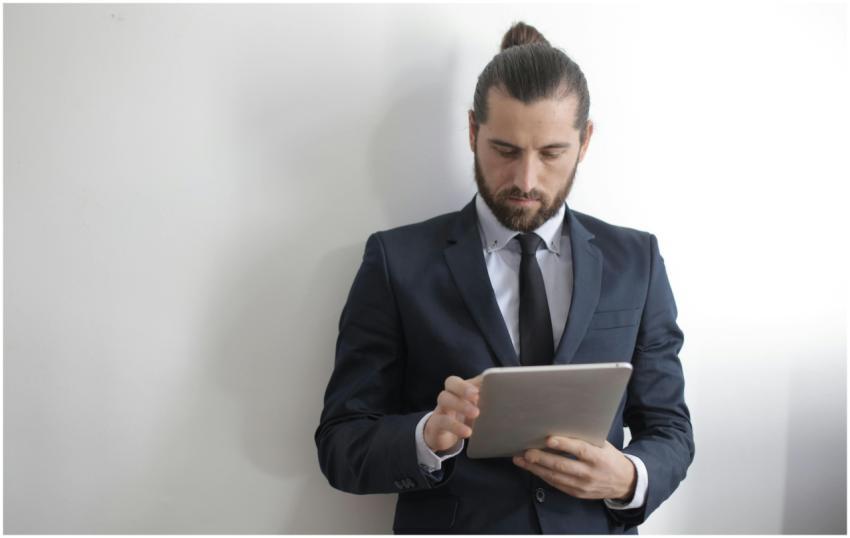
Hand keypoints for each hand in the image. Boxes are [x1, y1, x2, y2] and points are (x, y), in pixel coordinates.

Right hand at [423, 374, 482, 452]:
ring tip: (476, 414)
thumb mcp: (477, 409)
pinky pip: (442, 421)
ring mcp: (441, 408)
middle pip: (451, 382)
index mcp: (461, 389)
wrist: (443, 435)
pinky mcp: (435, 424)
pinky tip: (467, 432)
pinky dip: (455, 426)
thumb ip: (488, 401)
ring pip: (444, 398)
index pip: (468, 377)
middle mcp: (449, 394)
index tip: (487, 384)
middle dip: (464, 387)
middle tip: (477, 395)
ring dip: (460, 405)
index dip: (475, 380)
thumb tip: (509, 398)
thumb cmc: (465, 418)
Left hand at [513, 436, 636, 501]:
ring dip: (536, 468)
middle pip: (562, 466)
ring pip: (555, 477)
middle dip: (541, 459)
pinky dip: (542, 475)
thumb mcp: (603, 444)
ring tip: (521, 460)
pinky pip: (556, 484)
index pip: (580, 450)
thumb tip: (561, 425)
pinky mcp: (577, 493)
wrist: (624, 482)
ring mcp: (583, 485)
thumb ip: (585, 438)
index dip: (564, 445)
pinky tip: (532, 468)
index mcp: (599, 457)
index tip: (548, 439)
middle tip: (526, 452)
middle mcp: (590, 473)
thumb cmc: (609, 457)